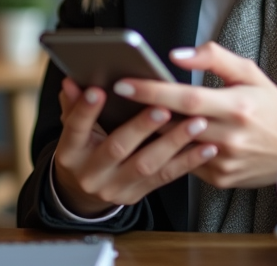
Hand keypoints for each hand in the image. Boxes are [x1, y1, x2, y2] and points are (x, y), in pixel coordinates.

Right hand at [52, 77, 217, 217]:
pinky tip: (206, 147)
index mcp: (71, 152)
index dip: (86, 110)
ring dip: (173, 142)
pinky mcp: (136, 194)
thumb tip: (71, 81)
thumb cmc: (84, 148)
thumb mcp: (73, 129)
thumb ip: (74, 105)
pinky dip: (188, 162)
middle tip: (163, 107)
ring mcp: (115, 187)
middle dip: (141, 127)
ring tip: (196, 123)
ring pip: (146, 164)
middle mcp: (91, 173)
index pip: (76, 129)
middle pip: (117, 148)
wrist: (85, 192)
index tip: (98, 90)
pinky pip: (165, 177)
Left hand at [112, 42, 276, 193]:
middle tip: (116, 100)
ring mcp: (224, 162)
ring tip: (134, 117)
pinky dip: (174, 150)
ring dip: (153, 134)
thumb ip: (213, 57)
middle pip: (175, 124)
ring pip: (177, 147)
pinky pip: (187, 163)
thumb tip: (176, 55)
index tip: (124, 84)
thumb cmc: (272, 107)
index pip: (187, 98)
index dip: (153, 91)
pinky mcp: (221, 179)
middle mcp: (230, 136)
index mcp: (237, 106)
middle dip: (143, 113)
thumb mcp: (250, 73)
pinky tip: (163, 138)